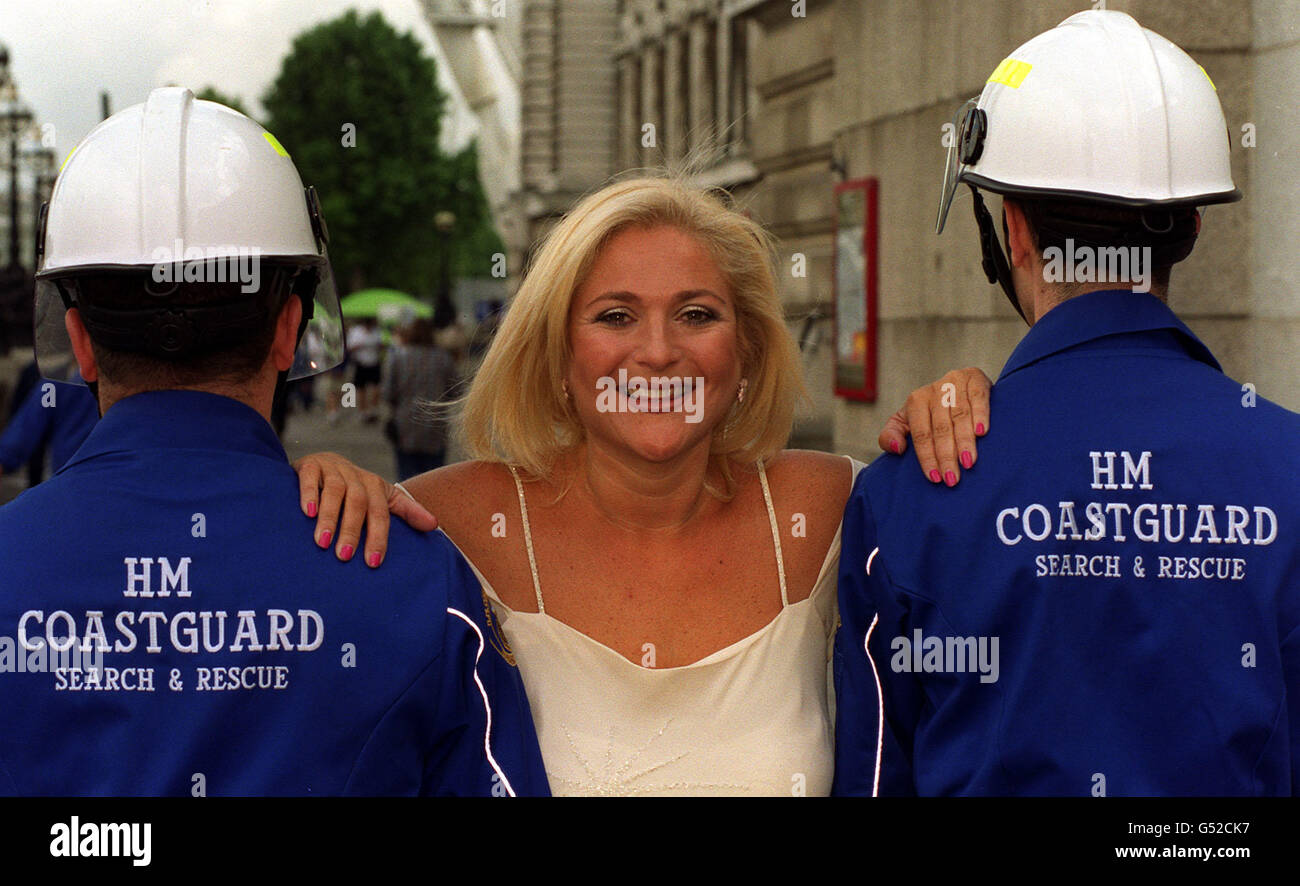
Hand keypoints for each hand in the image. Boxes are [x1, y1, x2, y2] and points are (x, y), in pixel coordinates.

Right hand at [292, 452, 437, 566]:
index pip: (380, 513)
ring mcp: (332, 468)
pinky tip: (308, 513)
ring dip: (330, 517)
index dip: (378, 537)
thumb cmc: (355, 489)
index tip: (373, 562)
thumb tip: (435, 525)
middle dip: (352, 530)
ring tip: (323, 542)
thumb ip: (407, 511)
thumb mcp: (383, 497)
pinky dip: (310, 494)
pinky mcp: (310, 465)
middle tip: (344, 556)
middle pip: (358, 502)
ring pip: (335, 491)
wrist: (322, 463)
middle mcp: (355, 476)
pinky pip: (310, 478)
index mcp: (375, 486)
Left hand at [878, 367, 990, 486]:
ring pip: (960, 415)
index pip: (921, 433)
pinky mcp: (975, 378)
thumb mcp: (906, 421)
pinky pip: (978, 398)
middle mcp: (935, 390)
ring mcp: (955, 382)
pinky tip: (982, 433)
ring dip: (964, 441)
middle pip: (941, 427)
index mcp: (916, 401)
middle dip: (946, 455)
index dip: (927, 456)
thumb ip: (891, 435)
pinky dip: (980, 415)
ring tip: (968, 463)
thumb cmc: (931, 412)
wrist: (958, 386)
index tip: (935, 478)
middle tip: (952, 478)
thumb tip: (897, 448)